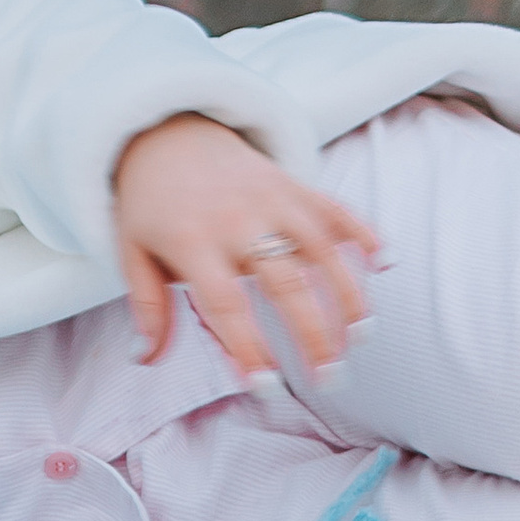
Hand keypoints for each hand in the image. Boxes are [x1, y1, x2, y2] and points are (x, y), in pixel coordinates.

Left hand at [112, 112, 379, 380]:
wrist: (167, 132)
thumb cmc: (149, 205)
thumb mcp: (132, 252)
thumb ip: (147, 306)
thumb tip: (147, 360)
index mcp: (193, 242)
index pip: (226, 306)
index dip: (249, 349)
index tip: (267, 388)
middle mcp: (238, 219)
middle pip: (286, 283)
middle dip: (313, 334)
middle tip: (331, 378)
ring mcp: (272, 198)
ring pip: (322, 248)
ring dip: (348, 294)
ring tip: (362, 338)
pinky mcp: (294, 184)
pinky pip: (335, 208)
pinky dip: (363, 233)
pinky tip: (387, 262)